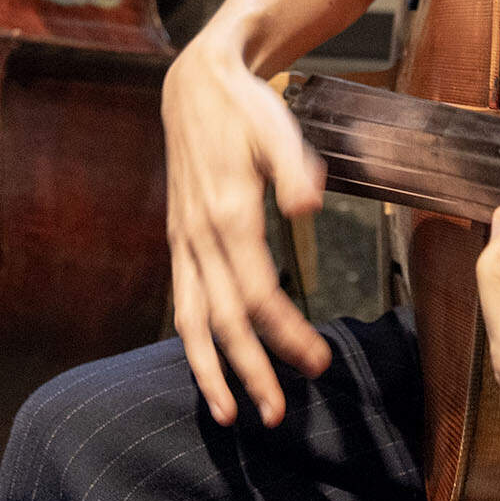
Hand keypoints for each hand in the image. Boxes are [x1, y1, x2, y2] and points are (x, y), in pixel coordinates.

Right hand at [162, 28, 332, 426]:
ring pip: (192, 320)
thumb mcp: (277, 126)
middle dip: (250, 371)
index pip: (258, 293)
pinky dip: (195, 344)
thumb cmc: (245, 108)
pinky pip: (183, 303)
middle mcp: (200, 236)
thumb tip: (309, 205)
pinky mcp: (180, 241)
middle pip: (224, 320)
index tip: (318, 362)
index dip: (287, 334)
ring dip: (212, 372)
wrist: (196, 86)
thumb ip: (295, 167)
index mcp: (229, 213)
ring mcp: (185, 241)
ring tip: (234, 414)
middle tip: (277, 413)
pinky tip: (212, 370)